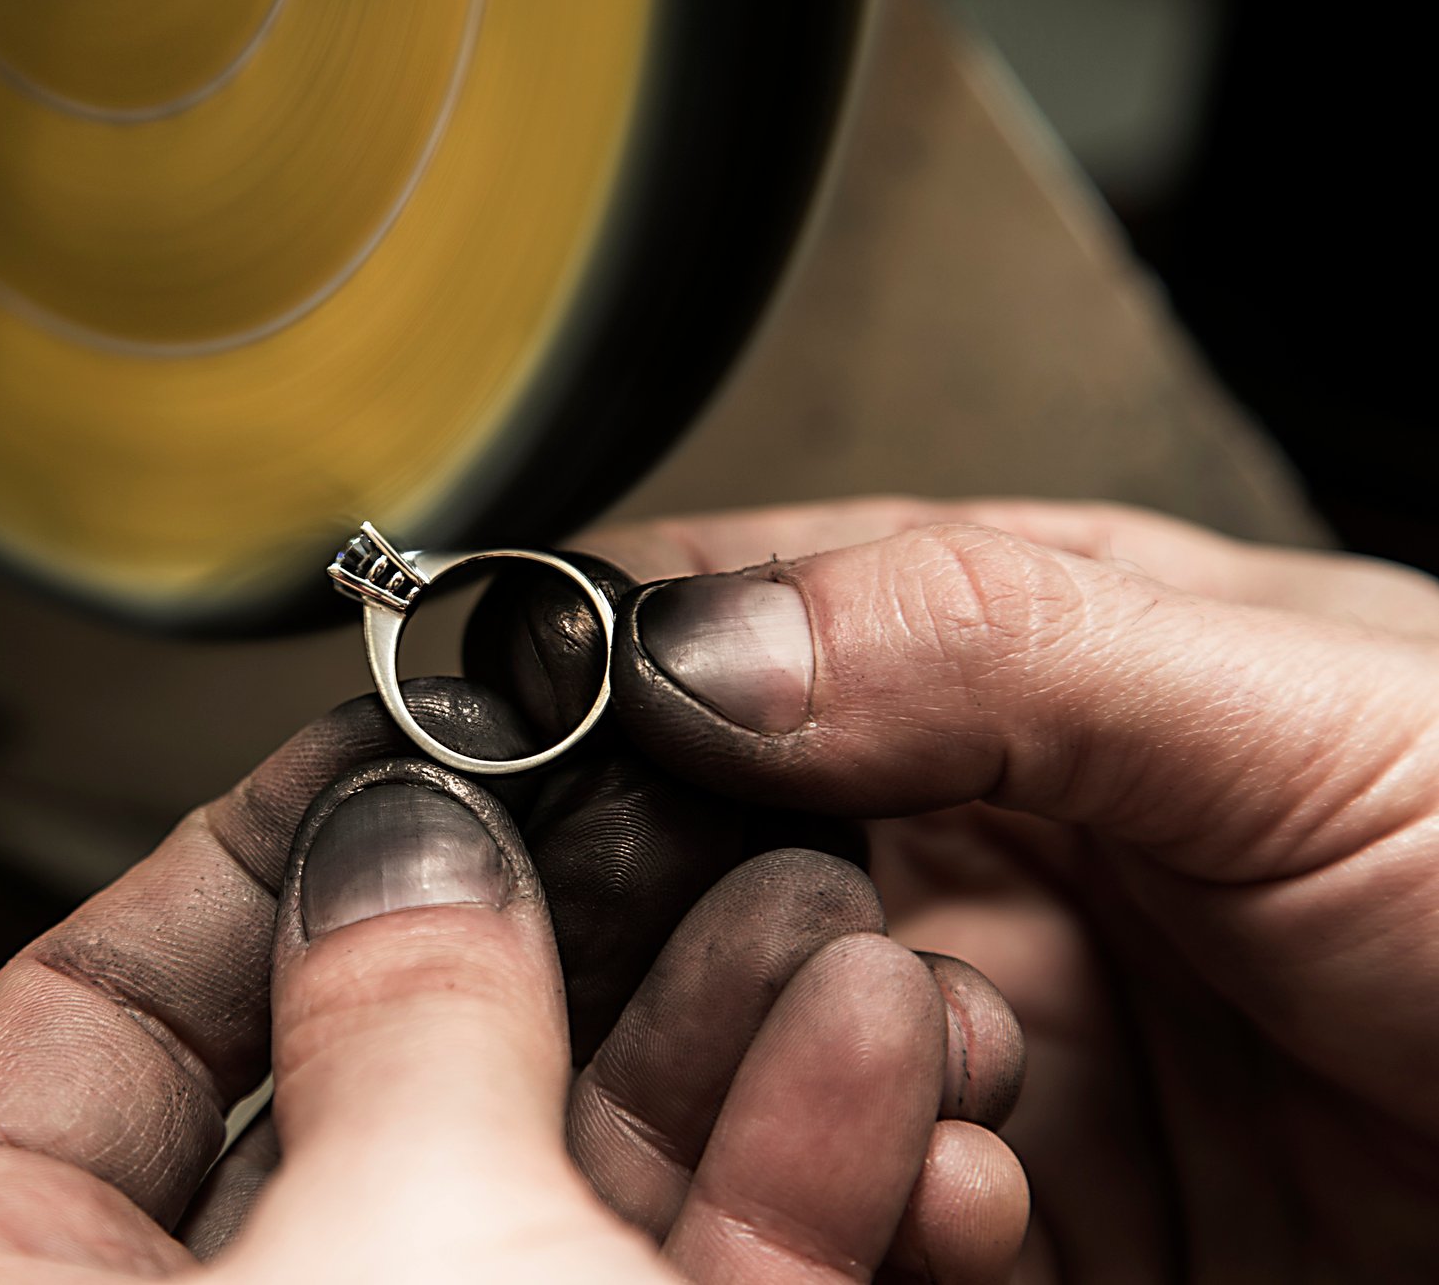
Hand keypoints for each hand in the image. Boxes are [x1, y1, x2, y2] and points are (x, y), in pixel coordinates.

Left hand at [0, 684, 1028, 1281]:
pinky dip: (797, 1174)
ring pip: (567, 1181)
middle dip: (545, 920)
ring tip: (812, 889)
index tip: (373, 748)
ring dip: (713, 1025)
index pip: (79, 1022)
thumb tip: (396, 842)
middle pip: (368, 1076)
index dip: (229, 851)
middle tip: (638, 789)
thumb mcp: (396, 1249)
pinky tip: (873, 1048)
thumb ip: (392, 1018)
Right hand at [547, 497, 1438, 1281]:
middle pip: (713, 854)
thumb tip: (702, 642)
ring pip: (766, 1044)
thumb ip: (998, 645)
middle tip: (720, 938)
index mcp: (1029, 657)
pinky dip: (883, 1206)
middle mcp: (988, 838)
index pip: (744, 625)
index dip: (615, 667)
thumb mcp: (1306, 712)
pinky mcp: (1036, 1208)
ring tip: (922, 1062)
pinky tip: (977, 1190)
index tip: (526, 726)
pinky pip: (869, 1205)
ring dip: (791, 1071)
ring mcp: (1007, 1026)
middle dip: (683, 908)